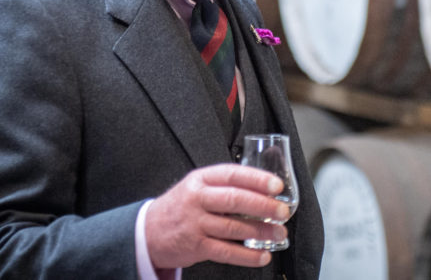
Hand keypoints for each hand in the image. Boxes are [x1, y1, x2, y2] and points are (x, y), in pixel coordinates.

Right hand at [144, 163, 290, 268]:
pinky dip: (247, 255)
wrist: (148, 231)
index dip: (257, 179)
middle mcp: (197, 199)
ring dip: (261, 231)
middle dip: (263, 206)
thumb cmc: (181, 206)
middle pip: (234, 200)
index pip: (232, 175)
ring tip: (279, 232)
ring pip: (233, 227)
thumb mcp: (197, 186)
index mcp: (201, 179)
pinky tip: (262, 255)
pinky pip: (226, 252)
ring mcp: (195, 223)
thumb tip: (265, 190)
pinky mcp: (195, 246)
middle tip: (283, 211)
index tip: (277, 186)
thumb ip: (225, 185)